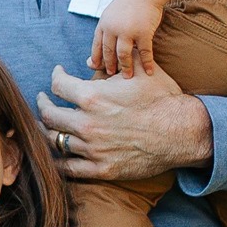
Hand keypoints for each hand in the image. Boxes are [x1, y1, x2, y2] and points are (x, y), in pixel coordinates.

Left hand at [38, 65, 212, 184]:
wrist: (183, 132)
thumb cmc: (163, 100)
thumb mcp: (140, 72)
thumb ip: (116, 63)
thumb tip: (99, 56)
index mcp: (93, 97)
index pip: (58, 85)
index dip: (55, 76)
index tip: (57, 74)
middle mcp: (87, 124)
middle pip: (49, 115)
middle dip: (43, 105)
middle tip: (43, 101)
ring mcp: (92, 149)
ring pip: (54, 141)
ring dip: (47, 131)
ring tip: (45, 126)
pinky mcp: (101, 169)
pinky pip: (67, 168)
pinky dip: (56, 160)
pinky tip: (54, 154)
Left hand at [91, 0, 164, 78]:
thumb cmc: (130, 2)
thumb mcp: (112, 13)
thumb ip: (107, 27)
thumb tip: (102, 44)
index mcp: (104, 23)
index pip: (97, 45)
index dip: (97, 57)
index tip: (96, 67)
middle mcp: (113, 28)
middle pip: (109, 52)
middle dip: (109, 65)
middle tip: (111, 74)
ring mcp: (128, 31)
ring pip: (123, 55)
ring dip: (125, 67)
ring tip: (127, 76)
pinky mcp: (143, 33)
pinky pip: (144, 53)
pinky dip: (146, 63)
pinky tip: (149, 71)